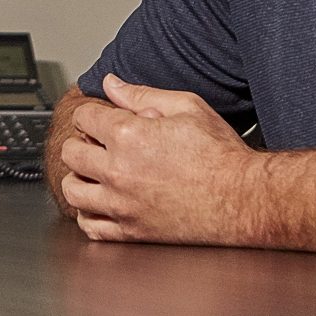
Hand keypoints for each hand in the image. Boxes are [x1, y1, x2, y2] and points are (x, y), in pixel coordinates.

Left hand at [59, 76, 255, 245]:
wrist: (244, 199)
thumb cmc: (221, 154)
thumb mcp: (187, 107)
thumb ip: (141, 94)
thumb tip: (110, 83)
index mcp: (129, 136)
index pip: (83, 118)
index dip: (92, 114)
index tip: (102, 120)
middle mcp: (118, 171)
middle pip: (71, 153)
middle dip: (82, 143)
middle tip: (99, 145)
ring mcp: (122, 205)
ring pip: (72, 191)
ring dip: (80, 178)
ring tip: (97, 173)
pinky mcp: (132, 232)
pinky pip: (90, 226)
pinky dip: (88, 214)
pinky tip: (101, 203)